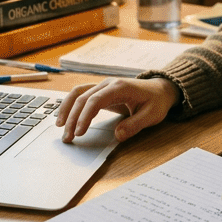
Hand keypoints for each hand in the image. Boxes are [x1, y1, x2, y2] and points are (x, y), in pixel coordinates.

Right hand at [57, 77, 179, 143]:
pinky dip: (71, 105)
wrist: (160, 90)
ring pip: (78, 93)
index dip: (85, 116)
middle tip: (67, 138)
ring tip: (60, 128)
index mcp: (120, 87)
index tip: (79, 132)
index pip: (96, 100)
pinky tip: (65, 117)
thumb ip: (135, 125)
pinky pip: (81, 95)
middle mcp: (108, 83)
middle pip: (83, 97)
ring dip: (67, 109)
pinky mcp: (101, 91)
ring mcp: (103, 86)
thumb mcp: (152, 115)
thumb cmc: (156, 102)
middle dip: (72, 117)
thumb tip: (118, 135)